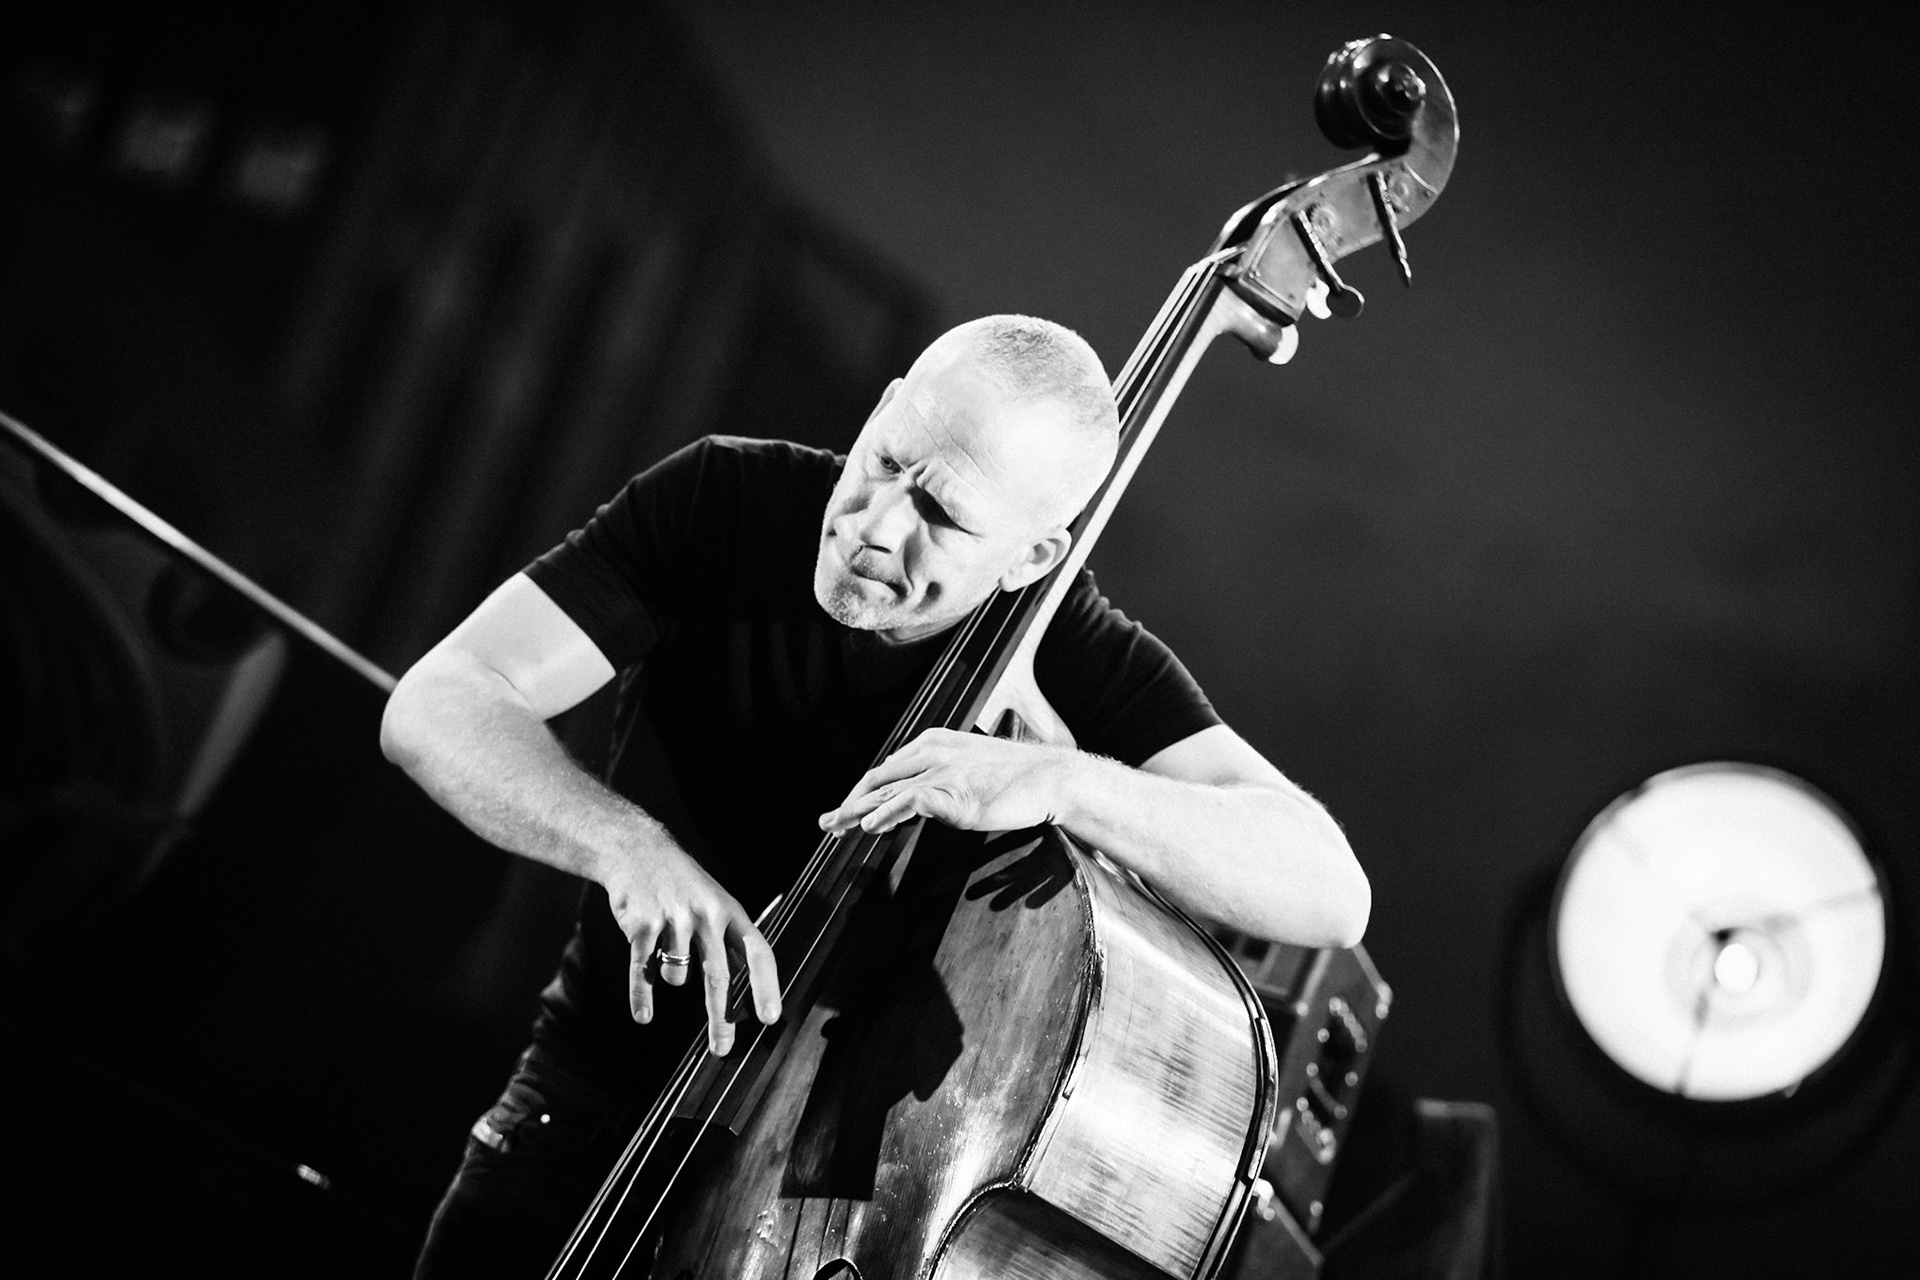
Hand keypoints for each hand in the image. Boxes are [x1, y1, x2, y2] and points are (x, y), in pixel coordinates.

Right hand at [601, 845, 781, 1055]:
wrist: (637, 850)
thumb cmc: (682, 882)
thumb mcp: (715, 901)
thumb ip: (730, 938)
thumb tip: (751, 978)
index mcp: (730, 911)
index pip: (757, 952)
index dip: (765, 986)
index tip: (770, 1018)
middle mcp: (706, 915)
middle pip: (718, 976)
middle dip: (721, 1017)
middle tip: (723, 1048)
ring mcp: (674, 919)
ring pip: (677, 976)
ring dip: (671, 976)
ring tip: (665, 950)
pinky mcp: (642, 926)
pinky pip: (643, 972)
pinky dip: (642, 996)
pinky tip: (644, 1015)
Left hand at [817, 728, 1069, 835]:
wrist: (1051, 778)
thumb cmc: (1016, 778)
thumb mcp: (971, 767)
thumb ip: (944, 776)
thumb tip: (921, 798)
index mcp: (934, 742)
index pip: (888, 768)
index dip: (863, 791)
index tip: (848, 810)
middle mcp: (932, 752)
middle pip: (878, 778)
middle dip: (849, 801)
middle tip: (829, 822)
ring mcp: (942, 771)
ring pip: (886, 790)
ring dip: (855, 811)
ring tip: (835, 827)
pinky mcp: (953, 792)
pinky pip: (909, 801)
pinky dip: (885, 814)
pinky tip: (869, 827)